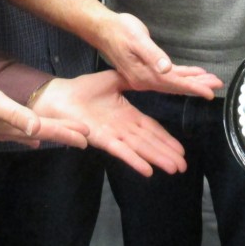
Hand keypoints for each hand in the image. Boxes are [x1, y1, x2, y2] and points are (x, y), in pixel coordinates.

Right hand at [0, 79, 88, 147]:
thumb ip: (16, 117)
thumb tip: (38, 132)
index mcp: (14, 125)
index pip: (48, 130)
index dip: (68, 133)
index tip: (87, 137)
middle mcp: (10, 132)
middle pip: (44, 133)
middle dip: (65, 134)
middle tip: (85, 136)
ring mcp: (1, 130)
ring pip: (33, 134)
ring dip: (51, 134)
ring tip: (67, 135)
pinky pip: (20, 133)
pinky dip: (32, 133)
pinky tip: (34, 136)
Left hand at [33, 71, 187, 176]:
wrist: (60, 96)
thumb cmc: (83, 89)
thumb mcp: (114, 80)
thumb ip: (131, 81)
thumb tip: (150, 75)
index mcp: (127, 115)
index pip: (151, 129)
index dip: (166, 139)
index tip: (181, 149)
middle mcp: (123, 128)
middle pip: (150, 142)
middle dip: (167, 153)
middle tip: (184, 166)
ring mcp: (113, 135)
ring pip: (140, 149)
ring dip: (157, 159)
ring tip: (174, 169)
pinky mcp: (101, 139)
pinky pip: (121, 151)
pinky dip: (135, 160)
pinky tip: (148, 170)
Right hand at [100, 12, 222, 98]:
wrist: (102, 29)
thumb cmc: (120, 31)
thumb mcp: (137, 40)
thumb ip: (153, 55)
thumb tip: (167, 69)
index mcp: (145, 74)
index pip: (174, 83)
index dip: (193, 88)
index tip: (210, 93)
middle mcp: (146, 79)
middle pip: (176, 85)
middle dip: (198, 86)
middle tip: (218, 85)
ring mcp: (145, 75)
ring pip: (174, 81)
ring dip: (192, 80)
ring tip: (211, 80)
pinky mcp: (145, 69)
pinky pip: (168, 75)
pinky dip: (182, 74)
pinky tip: (193, 72)